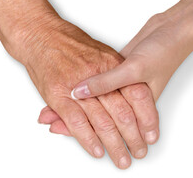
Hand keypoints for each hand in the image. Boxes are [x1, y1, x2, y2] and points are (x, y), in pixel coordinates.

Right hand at [22, 15, 158, 168]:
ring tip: (122, 159)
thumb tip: (130, 94)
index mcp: (114, 65)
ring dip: (114, 144)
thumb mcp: (101, 52)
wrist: (41, 33)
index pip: (139, 96)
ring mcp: (79, 86)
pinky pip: (78, 122)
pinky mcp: (59, 94)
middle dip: (134, 137)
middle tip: (140, 152)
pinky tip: (98, 150)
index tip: (152, 136)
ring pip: (103, 122)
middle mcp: (100, 76)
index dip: (147, 119)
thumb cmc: (69, 41)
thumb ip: (114, 74)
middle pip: (124, 113)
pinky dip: (88, 139)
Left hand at [39, 12, 192, 133]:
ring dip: (80, 104)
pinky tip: (72, 88)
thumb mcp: (135, 69)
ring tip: (57, 111)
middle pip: (103, 115)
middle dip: (81, 122)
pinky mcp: (120, 66)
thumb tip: (80, 93)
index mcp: (137, 102)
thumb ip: (106, 82)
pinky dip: (84, 85)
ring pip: (98, 98)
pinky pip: (99, 81)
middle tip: (56, 125)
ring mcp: (124, 80)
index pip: (110, 124)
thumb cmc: (164, 50)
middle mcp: (129, 94)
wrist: (174, 28)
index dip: (90, 132)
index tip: (68, 136)